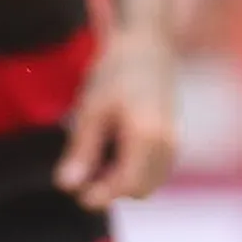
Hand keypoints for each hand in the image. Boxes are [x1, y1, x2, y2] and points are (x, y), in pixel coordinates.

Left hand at [56, 35, 180, 207]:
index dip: (99, 195)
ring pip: (148, 182)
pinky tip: (111, 149)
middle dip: (110, 188)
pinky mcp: (173, 139)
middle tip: (81, 168)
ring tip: (95, 155)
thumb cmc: (116, 74)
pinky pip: (153, 169)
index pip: (127, 186)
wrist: (147, 46)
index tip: (72, 191)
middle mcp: (168, 145)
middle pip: (139, 190)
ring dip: (121, 180)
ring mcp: (174, 143)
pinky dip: (133, 169)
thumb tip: (67, 187)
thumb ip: (81, 151)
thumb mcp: (91, 111)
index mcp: (149, 138)